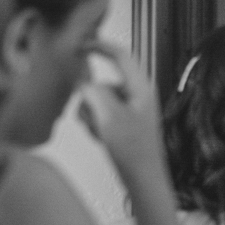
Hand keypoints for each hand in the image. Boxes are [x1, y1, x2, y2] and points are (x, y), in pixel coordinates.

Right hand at [78, 41, 164, 174]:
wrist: (143, 180)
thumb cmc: (134, 151)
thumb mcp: (108, 116)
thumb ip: (93, 92)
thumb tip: (83, 82)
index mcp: (140, 87)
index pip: (120, 55)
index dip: (99, 46)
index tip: (81, 45)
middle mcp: (137, 95)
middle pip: (103, 83)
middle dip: (91, 101)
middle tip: (94, 120)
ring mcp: (131, 111)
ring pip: (99, 102)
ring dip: (92, 116)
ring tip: (101, 134)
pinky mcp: (125, 124)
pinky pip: (101, 116)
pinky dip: (96, 125)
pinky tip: (103, 140)